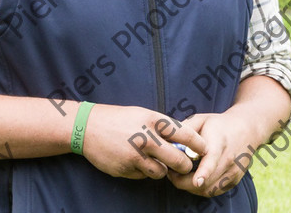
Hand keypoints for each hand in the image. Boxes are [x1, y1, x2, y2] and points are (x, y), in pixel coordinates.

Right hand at [81, 104, 206, 180]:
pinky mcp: (126, 169)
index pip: (185, 135)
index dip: (198, 144)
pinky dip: (143, 171)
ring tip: (154, 160)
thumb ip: (162, 127)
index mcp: (152, 121)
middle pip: (179, 161)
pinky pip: (143, 176)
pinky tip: (134, 160)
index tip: (204, 149)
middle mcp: (146, 139)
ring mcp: (135, 156)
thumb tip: (185, 141)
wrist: (87, 127)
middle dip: (185, 165)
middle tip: (185, 164)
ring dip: (162, 169)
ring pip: (162, 172)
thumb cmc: (118, 119)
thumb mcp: (142, 114)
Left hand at [166, 112, 253, 196]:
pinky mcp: (233, 181)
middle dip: (184, 182)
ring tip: (178, 176)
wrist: (247, 129)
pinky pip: (214, 191)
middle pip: (207, 181)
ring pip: (209, 190)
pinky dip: (200, 189)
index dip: (204, 172)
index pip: (212, 161)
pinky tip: (191, 179)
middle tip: (170, 173)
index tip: (196, 181)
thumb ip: (184, 128)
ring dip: (190, 187)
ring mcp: (233, 172)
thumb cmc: (219, 124)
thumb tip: (167, 138)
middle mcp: (228, 160)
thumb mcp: (201, 119)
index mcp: (219, 143)